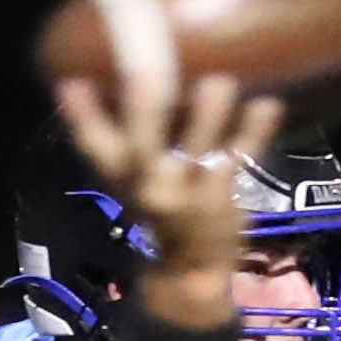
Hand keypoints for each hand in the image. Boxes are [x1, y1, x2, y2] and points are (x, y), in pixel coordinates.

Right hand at [55, 71, 282, 322]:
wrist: (189, 271)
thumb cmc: (160, 209)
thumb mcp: (129, 181)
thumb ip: (115, 139)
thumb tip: (90, 85)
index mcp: (121, 178)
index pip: (93, 147)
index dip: (81, 117)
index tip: (72, 81)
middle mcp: (149, 185)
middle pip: (142, 146)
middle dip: (143, 109)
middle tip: (147, 70)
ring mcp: (187, 194)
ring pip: (196, 152)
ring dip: (207, 118)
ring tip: (218, 81)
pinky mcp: (222, 197)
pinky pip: (239, 160)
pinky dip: (254, 132)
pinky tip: (267, 104)